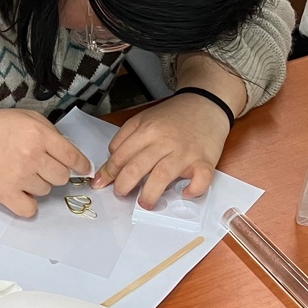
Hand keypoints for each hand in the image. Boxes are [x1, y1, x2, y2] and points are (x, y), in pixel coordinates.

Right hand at [0, 109, 91, 218]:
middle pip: (62, 177)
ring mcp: (19, 177)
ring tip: (21, 172)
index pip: (72, 156)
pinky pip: (30, 209)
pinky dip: (28, 204)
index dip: (81, 165)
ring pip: (46, 191)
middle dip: (54, 172)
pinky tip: (21, 193)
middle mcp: (32, 156)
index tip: (83, 169)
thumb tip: (68, 152)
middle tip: (40, 166)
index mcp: (39, 135)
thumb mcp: (26, 117)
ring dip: (38, 184)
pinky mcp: (5, 193)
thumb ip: (50, 132)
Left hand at [91, 93, 230, 207]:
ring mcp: (185, 152)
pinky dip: (193, 190)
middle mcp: (164, 141)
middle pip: (136, 167)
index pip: (121, 155)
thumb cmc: (175, 115)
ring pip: (162, 176)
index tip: (101, 183)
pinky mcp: (205, 160)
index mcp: (147, 129)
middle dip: (123, 185)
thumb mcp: (144, 117)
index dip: (108, 172)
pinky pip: (200, 180)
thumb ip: (126, 137)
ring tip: (144, 203)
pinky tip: (184, 193)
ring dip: (149, 194)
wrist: (206, 103)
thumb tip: (112, 161)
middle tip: (121, 193)